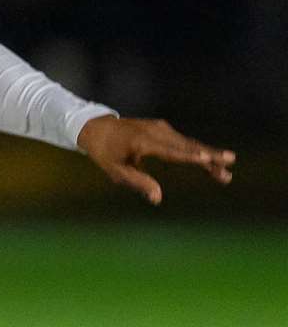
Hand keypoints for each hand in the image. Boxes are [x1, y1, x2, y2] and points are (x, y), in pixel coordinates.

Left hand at [77, 115, 234, 205]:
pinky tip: (212, 163)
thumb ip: (138, 183)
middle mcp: (156, 132)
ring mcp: (161, 128)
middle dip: (209, 157)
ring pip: (189, 144)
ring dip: (208, 157)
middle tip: (229, 168)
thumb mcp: (116, 172)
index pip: (170, 151)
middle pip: (187, 146)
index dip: (188, 156)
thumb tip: (158, 198)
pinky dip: (198, 151)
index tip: (206, 159)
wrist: (97, 128)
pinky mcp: (164, 128)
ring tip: (226, 172)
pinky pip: (184, 141)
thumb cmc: (105, 153)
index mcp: (142, 142)